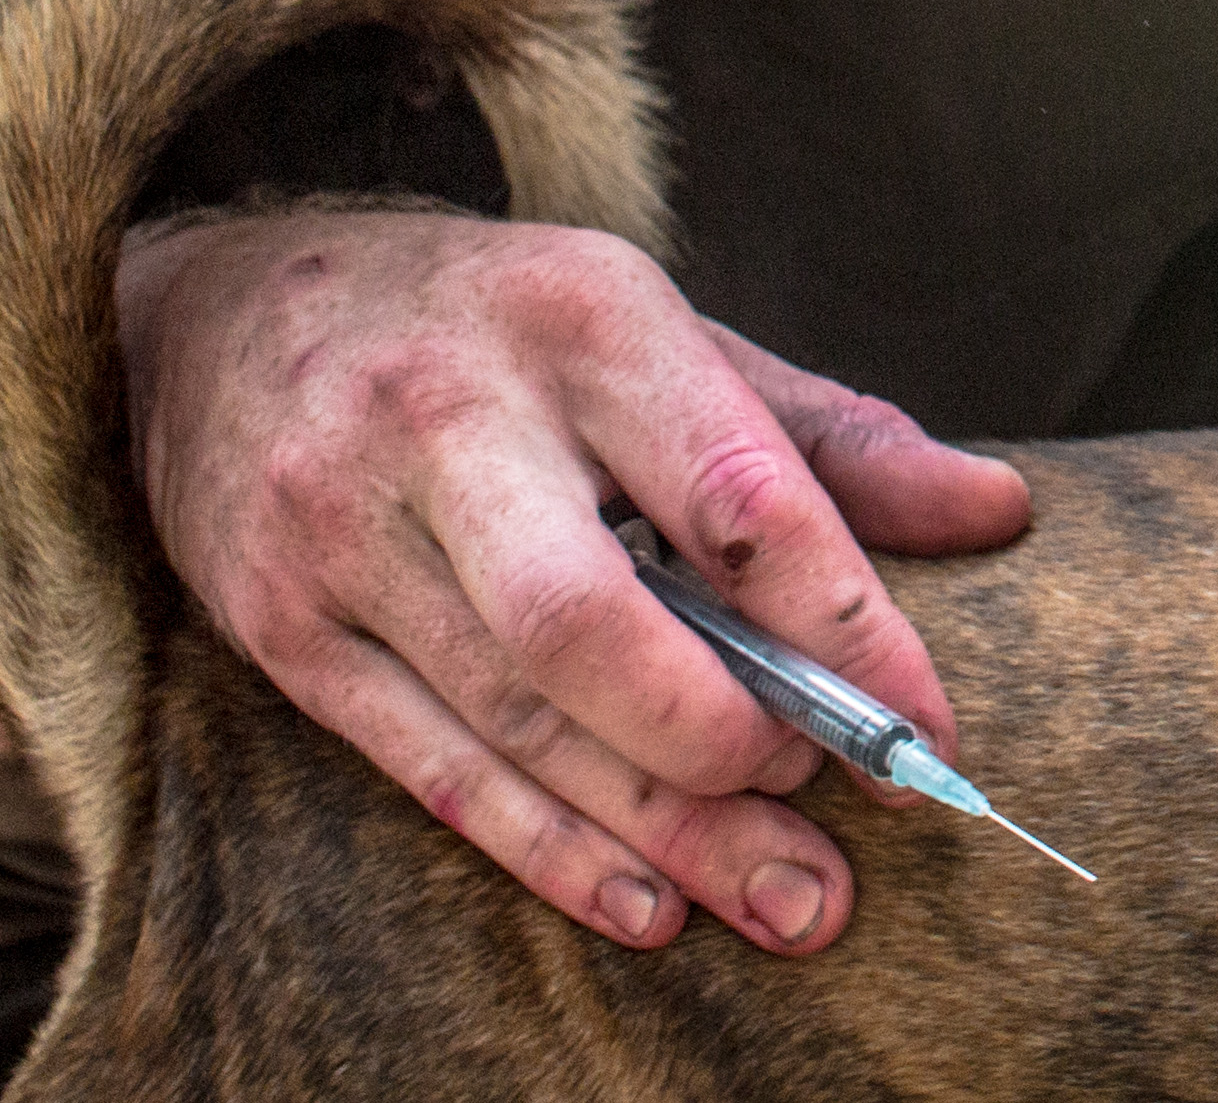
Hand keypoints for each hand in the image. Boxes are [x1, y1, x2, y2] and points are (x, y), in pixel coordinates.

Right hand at [116, 209, 1028, 955]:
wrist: (219, 311)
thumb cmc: (497, 327)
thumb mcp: (662, 330)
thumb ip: (825, 433)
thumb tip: (998, 512)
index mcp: (580, 316)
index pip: (732, 487)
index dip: (844, 622)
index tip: (931, 722)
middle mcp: (449, 417)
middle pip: (590, 619)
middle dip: (725, 735)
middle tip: (827, 799)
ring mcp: (346, 528)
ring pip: (518, 716)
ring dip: (665, 828)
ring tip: (789, 901)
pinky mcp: (283, 627)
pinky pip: (432, 767)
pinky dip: (547, 848)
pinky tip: (646, 905)